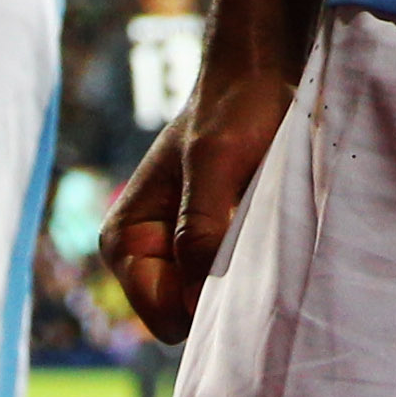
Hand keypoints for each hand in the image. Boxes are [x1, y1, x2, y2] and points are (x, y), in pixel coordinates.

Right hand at [100, 57, 297, 340]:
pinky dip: (256, 266)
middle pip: (190, 319)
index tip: (243, 260)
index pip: (165, 317)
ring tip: (263, 225)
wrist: (257, 77)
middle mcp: (145, 257)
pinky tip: (270, 227)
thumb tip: (195, 299)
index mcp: (125, 241)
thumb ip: (199, 228)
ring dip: (244, 276)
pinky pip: (233, 285)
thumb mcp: (214, 162)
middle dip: (224, 292)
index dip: (205, 300)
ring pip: (214, 305)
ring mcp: (179, 257)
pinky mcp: (212, 250)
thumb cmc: (231, 110)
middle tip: (259, 242)